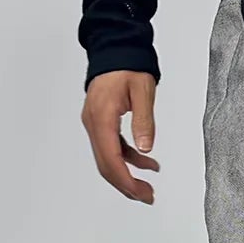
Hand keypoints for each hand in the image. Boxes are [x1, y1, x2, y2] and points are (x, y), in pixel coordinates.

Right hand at [82, 70, 159, 202]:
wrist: (115, 46)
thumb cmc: (128, 65)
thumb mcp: (143, 90)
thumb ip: (144, 121)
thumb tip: (145, 149)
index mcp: (102, 118)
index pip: (111, 159)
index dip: (126, 181)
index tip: (142, 193)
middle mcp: (93, 124)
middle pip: (106, 165)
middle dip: (126, 185)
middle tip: (147, 196)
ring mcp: (95, 124)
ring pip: (108, 159)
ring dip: (127, 174)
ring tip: (149, 185)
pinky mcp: (100, 122)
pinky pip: (112, 147)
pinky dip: (128, 158)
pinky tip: (146, 162)